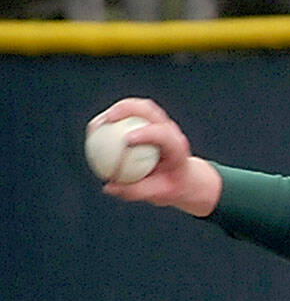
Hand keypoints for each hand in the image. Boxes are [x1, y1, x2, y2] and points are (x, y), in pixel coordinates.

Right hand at [90, 97, 221, 216]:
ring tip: (97, 123)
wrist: (182, 177)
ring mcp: (161, 123)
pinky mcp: (151, 122)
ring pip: (139, 106)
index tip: (126, 140)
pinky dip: (113, 117)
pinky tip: (97, 128)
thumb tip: (109, 187)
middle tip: (106, 121)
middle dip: (126, 110)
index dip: (146, 133)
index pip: (163, 135)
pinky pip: (130, 113)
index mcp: (177, 147)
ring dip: (117, 109)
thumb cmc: (169, 186)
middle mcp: (170, 130)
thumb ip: (136, 191)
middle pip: (150, 110)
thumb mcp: (158, 194)